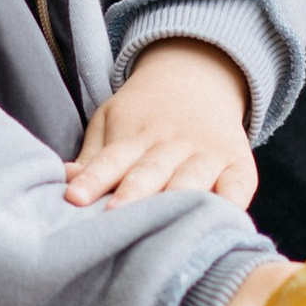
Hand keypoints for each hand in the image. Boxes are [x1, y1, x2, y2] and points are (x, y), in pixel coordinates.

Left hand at [66, 39, 257, 207]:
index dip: (93, 179)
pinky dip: (231, 206)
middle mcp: (172, 144)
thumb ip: (93, 157)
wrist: (200, 77)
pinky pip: (237, 189)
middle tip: (113, 215)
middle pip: (150, 172)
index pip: (110, 159)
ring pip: (191, 182)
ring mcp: (208, 154)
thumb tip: (66, 180)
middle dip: (133, 193)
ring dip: (177, 202)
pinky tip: (222, 225)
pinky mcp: (239, 166)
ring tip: (164, 228)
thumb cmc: (145, 113)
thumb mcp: (113, 120)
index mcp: (135, 135)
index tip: (74, 198)